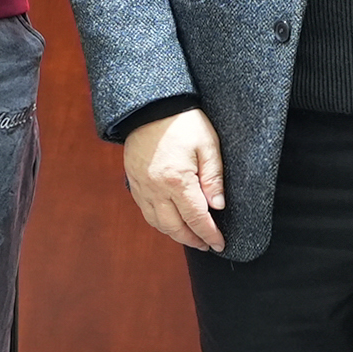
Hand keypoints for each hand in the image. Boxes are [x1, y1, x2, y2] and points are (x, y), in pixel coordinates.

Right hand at [122, 108, 226, 250]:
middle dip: (192, 239)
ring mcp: (141, 187)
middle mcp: (155, 189)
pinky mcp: (132, 182)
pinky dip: (159, 221)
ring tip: (190, 236)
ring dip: (175, 233)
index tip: (220, 245)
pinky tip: (170, 220)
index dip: (209, 234)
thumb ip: (214, 178)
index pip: (196, 218)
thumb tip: (218, 206)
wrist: (150, 106)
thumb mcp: (208, 145)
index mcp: (177, 180)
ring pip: (157, 223)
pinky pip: (145, 211)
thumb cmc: (183, 123)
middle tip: (207, 244)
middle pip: (174, 227)